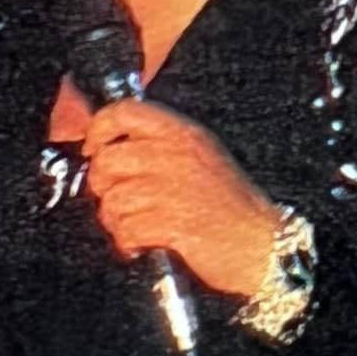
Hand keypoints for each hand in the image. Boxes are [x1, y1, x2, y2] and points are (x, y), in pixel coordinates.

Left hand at [80, 98, 281, 301]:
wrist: (262, 243)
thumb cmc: (231, 205)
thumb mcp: (203, 155)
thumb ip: (163, 144)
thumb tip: (112, 146)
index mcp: (184, 134)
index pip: (124, 112)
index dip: (99, 129)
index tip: (94, 148)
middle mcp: (176, 156)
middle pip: (107, 161)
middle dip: (103, 187)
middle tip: (118, 200)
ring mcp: (173, 190)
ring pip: (113, 200)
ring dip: (116, 221)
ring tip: (133, 227)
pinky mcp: (172, 224)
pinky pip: (126, 230)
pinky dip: (128, 242)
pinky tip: (142, 243)